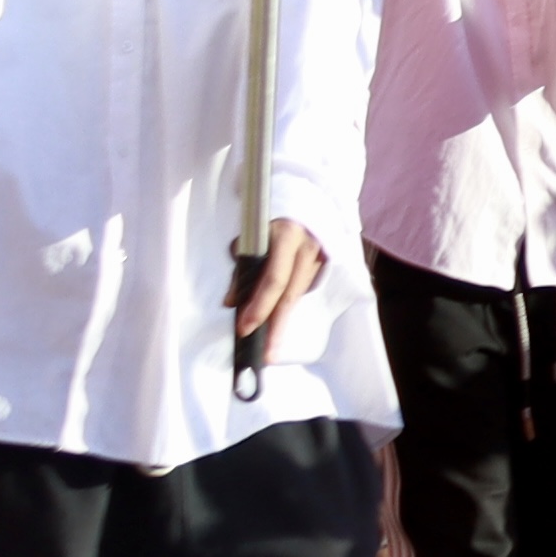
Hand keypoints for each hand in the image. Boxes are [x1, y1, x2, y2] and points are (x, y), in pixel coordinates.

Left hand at [230, 219, 325, 345]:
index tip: (244, 328)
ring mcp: (320, 257)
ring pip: (297, 297)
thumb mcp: (251, 239)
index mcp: (287, 237)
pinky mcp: (324, 265)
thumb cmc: (269, 221)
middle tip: (265, 355)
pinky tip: (277, 316)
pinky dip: (287, 304)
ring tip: (269, 346)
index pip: (273, 279)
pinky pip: (301, 290)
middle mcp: (308, 249)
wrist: (305, 200)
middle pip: (290, 297)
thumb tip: (231, 302)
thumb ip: (241, 270)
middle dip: (275, 329)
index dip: (258, 306)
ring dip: (280, 321)